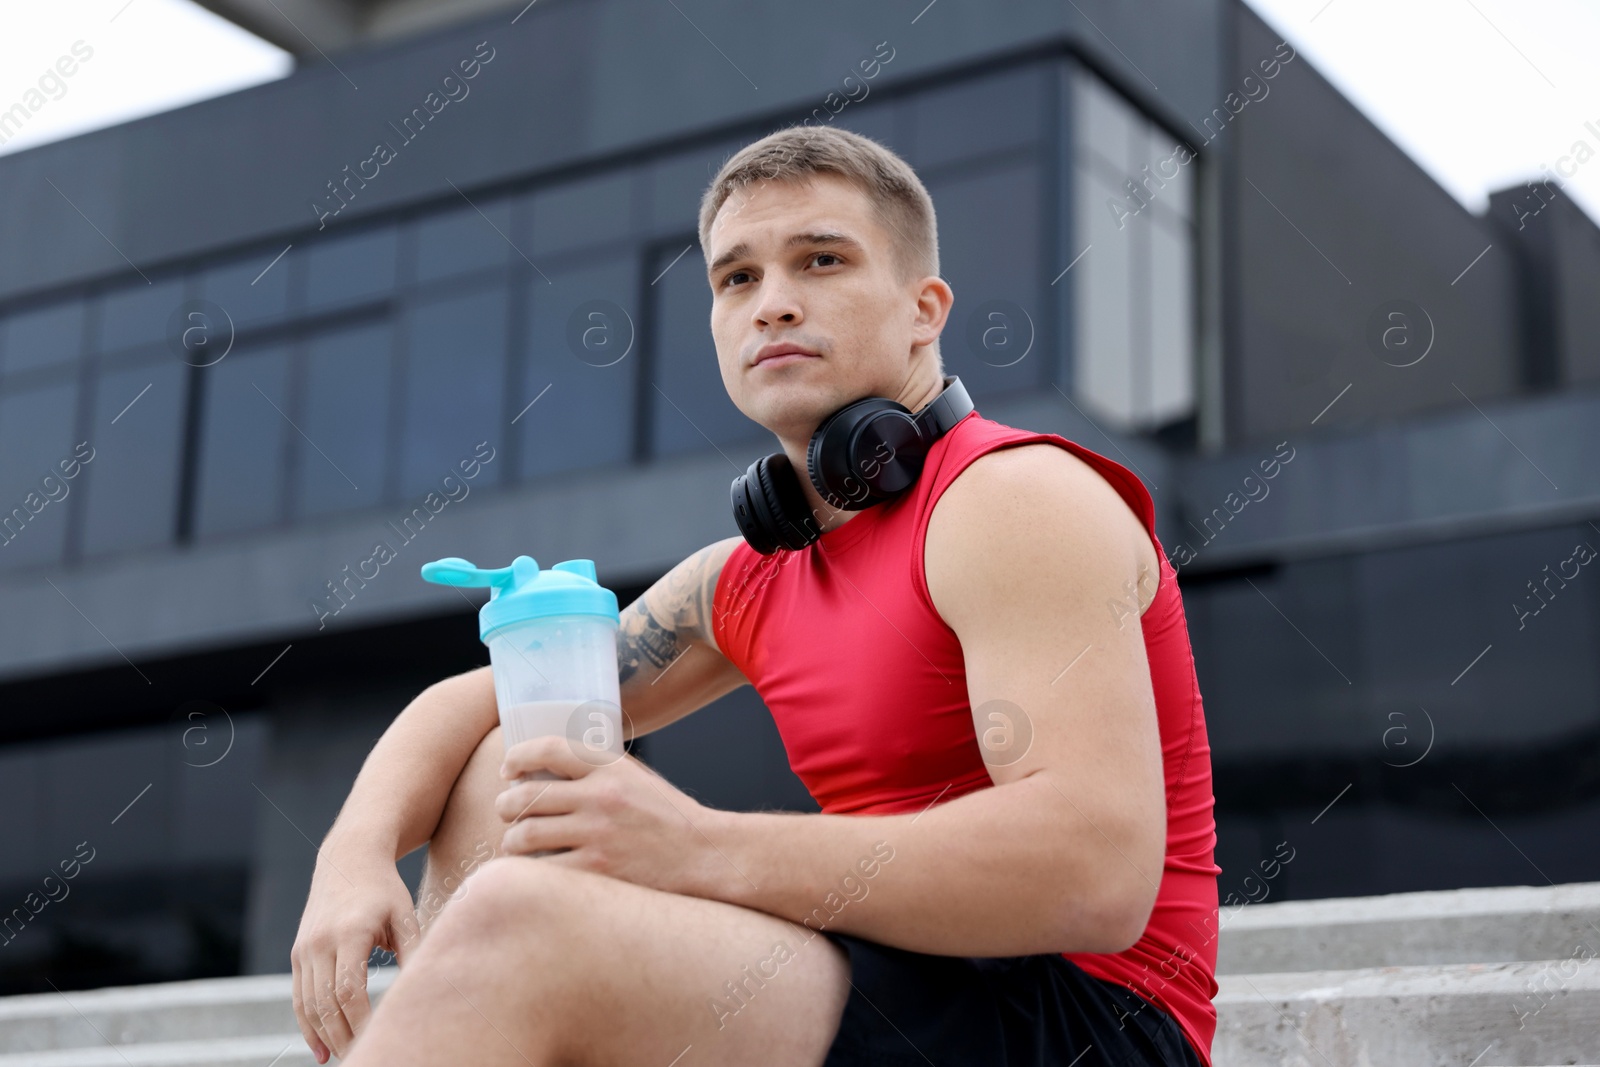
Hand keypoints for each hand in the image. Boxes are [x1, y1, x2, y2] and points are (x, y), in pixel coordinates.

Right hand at [290, 850, 418, 1062]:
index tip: (379, 1038)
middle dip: (343, 1036)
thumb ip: (414, 950)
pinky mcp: (298, 953)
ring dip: (323, 1037)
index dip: (361, 1020)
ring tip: (344, 1059)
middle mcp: (320, 943)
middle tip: (364, 1059)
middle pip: (326, 1003)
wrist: (349, 858)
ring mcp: (305, 949)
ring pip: (309, 1005)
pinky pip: (299, 997)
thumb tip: (425, 987)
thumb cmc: (385, 888)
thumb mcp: (405, 913)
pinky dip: (307, 1025)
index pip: (349, 989)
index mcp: (350, 933)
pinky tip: (320, 1049)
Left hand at [495, 736, 726, 896]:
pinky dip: (532, 872)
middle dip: (505, 805)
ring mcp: (597, 836)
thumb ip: (596, 770)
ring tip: (517, 844)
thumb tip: (545, 768)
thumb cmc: (666, 816)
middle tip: (506, 812)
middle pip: (526, 796)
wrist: (703, 854)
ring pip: (525, 836)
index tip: (508, 768)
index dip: (518, 756)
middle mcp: (601, 798)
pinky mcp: (598, 871)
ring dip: (513, 841)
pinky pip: (544, 871)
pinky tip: (536, 870)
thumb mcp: (635, 778)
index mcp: (610, 768)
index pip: (548, 748)